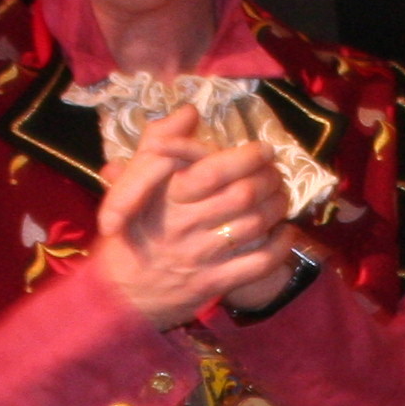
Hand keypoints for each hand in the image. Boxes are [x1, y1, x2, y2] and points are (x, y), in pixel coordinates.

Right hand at [92, 105, 293, 324]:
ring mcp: (200, 256)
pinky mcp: (213, 283)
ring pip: (255, 225)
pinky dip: (280, 245)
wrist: (118, 294)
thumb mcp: (132, 182)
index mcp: (165, 196)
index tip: (263, 150)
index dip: (248, 157)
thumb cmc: (130, 232)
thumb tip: (189, 111)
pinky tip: (285, 232)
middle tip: (277, 173)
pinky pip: (258, 262)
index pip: (214, 170)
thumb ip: (159, 143)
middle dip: (270, 179)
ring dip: (278, 207)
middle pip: (243, 194)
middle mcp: (183, 224)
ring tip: (283, 197)